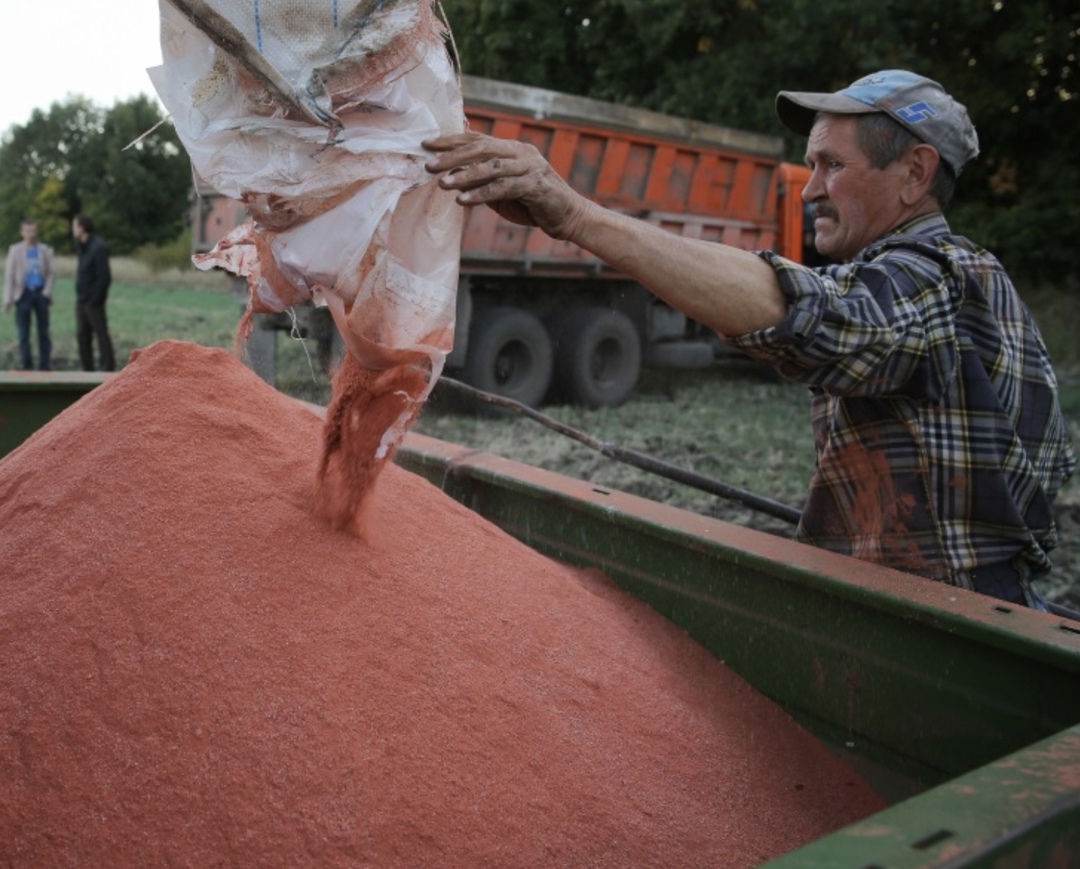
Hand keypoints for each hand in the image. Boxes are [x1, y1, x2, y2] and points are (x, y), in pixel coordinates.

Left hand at [423, 131, 590, 240]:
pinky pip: (503, 188)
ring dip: (464, 175)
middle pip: (481, 148)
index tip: (427, 145)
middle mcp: (521, 152)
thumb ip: (482, 181)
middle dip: (452, 156)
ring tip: (443, 184)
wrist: (569, 217)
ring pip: (491, 166)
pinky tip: (463, 200)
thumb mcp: (503, 191)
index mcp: (512, 149)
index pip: (477, 139)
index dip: (451, 141)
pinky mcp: (535, 186)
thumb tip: (452, 178)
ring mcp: (529, 167)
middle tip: (429, 165)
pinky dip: (481, 194)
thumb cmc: (534, 204)